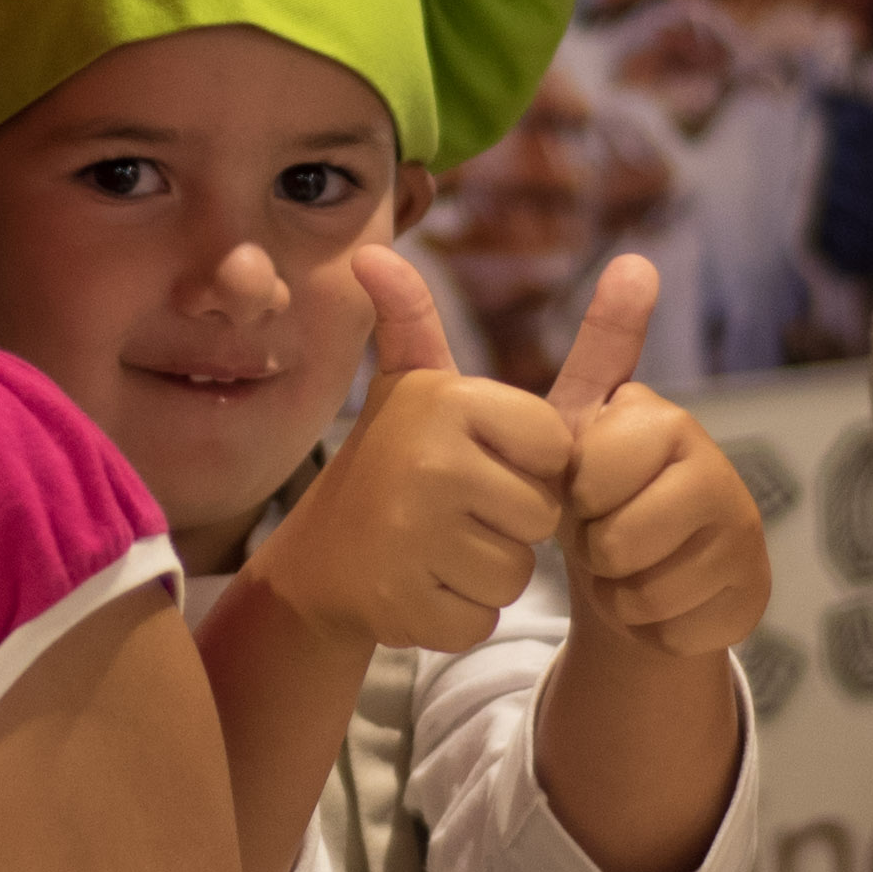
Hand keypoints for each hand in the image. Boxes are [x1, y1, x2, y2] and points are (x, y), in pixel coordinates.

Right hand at [241, 250, 568, 659]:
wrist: (316, 562)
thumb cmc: (389, 465)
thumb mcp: (408, 387)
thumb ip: (414, 320)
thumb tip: (373, 254)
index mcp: (447, 400)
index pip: (556, 447)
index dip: (527, 464)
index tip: (479, 459)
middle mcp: (431, 461)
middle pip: (542, 514)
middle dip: (510, 521)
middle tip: (452, 509)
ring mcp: (413, 536)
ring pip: (518, 572)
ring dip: (486, 570)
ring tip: (435, 547)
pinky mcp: (404, 603)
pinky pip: (482, 618)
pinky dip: (458, 613)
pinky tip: (420, 586)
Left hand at [542, 260, 769, 659]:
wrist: (631, 575)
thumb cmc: (594, 491)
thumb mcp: (572, 421)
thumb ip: (597, 346)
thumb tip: (637, 260)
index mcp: (664, 420)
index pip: (591, 473)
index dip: (574, 495)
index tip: (585, 486)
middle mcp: (715, 467)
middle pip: (618, 538)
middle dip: (595, 548)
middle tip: (607, 530)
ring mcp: (742, 533)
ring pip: (646, 589)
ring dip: (619, 590)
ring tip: (631, 563)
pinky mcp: (751, 592)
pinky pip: (673, 628)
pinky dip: (652, 627)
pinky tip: (661, 600)